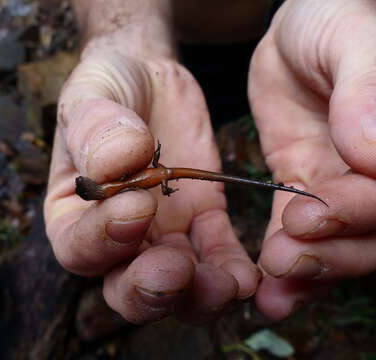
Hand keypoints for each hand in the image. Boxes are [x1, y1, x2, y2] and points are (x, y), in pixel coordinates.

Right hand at [44, 43, 260, 322]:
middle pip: (126, 286)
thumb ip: (94, 127)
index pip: (79, 246)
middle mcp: (116, 235)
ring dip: (200, 292)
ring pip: (178, 283)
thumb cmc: (107, 88)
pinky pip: (218, 251)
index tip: (137, 204)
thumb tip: (119, 162)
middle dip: (151, 290)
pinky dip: (232, 266)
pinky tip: (249, 273)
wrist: (146, 77)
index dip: (104, 238)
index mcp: (74, 212)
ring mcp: (162, 231)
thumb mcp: (90, 94)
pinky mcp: (203, 216)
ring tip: (227, 282)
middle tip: (176, 272)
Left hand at [249, 0, 375, 319]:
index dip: (365, 209)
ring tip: (274, 285)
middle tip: (284, 258)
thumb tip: (374, 152)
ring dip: (309, 271)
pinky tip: (269, 290)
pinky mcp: (308, 193)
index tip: (316, 209)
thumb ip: (366, 84)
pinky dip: (288, 265)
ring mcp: (348, 189)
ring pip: (342, 246)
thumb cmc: (333, 18)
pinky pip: (302, 237)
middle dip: (332, 252)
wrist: (297, 35)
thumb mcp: (351, 37)